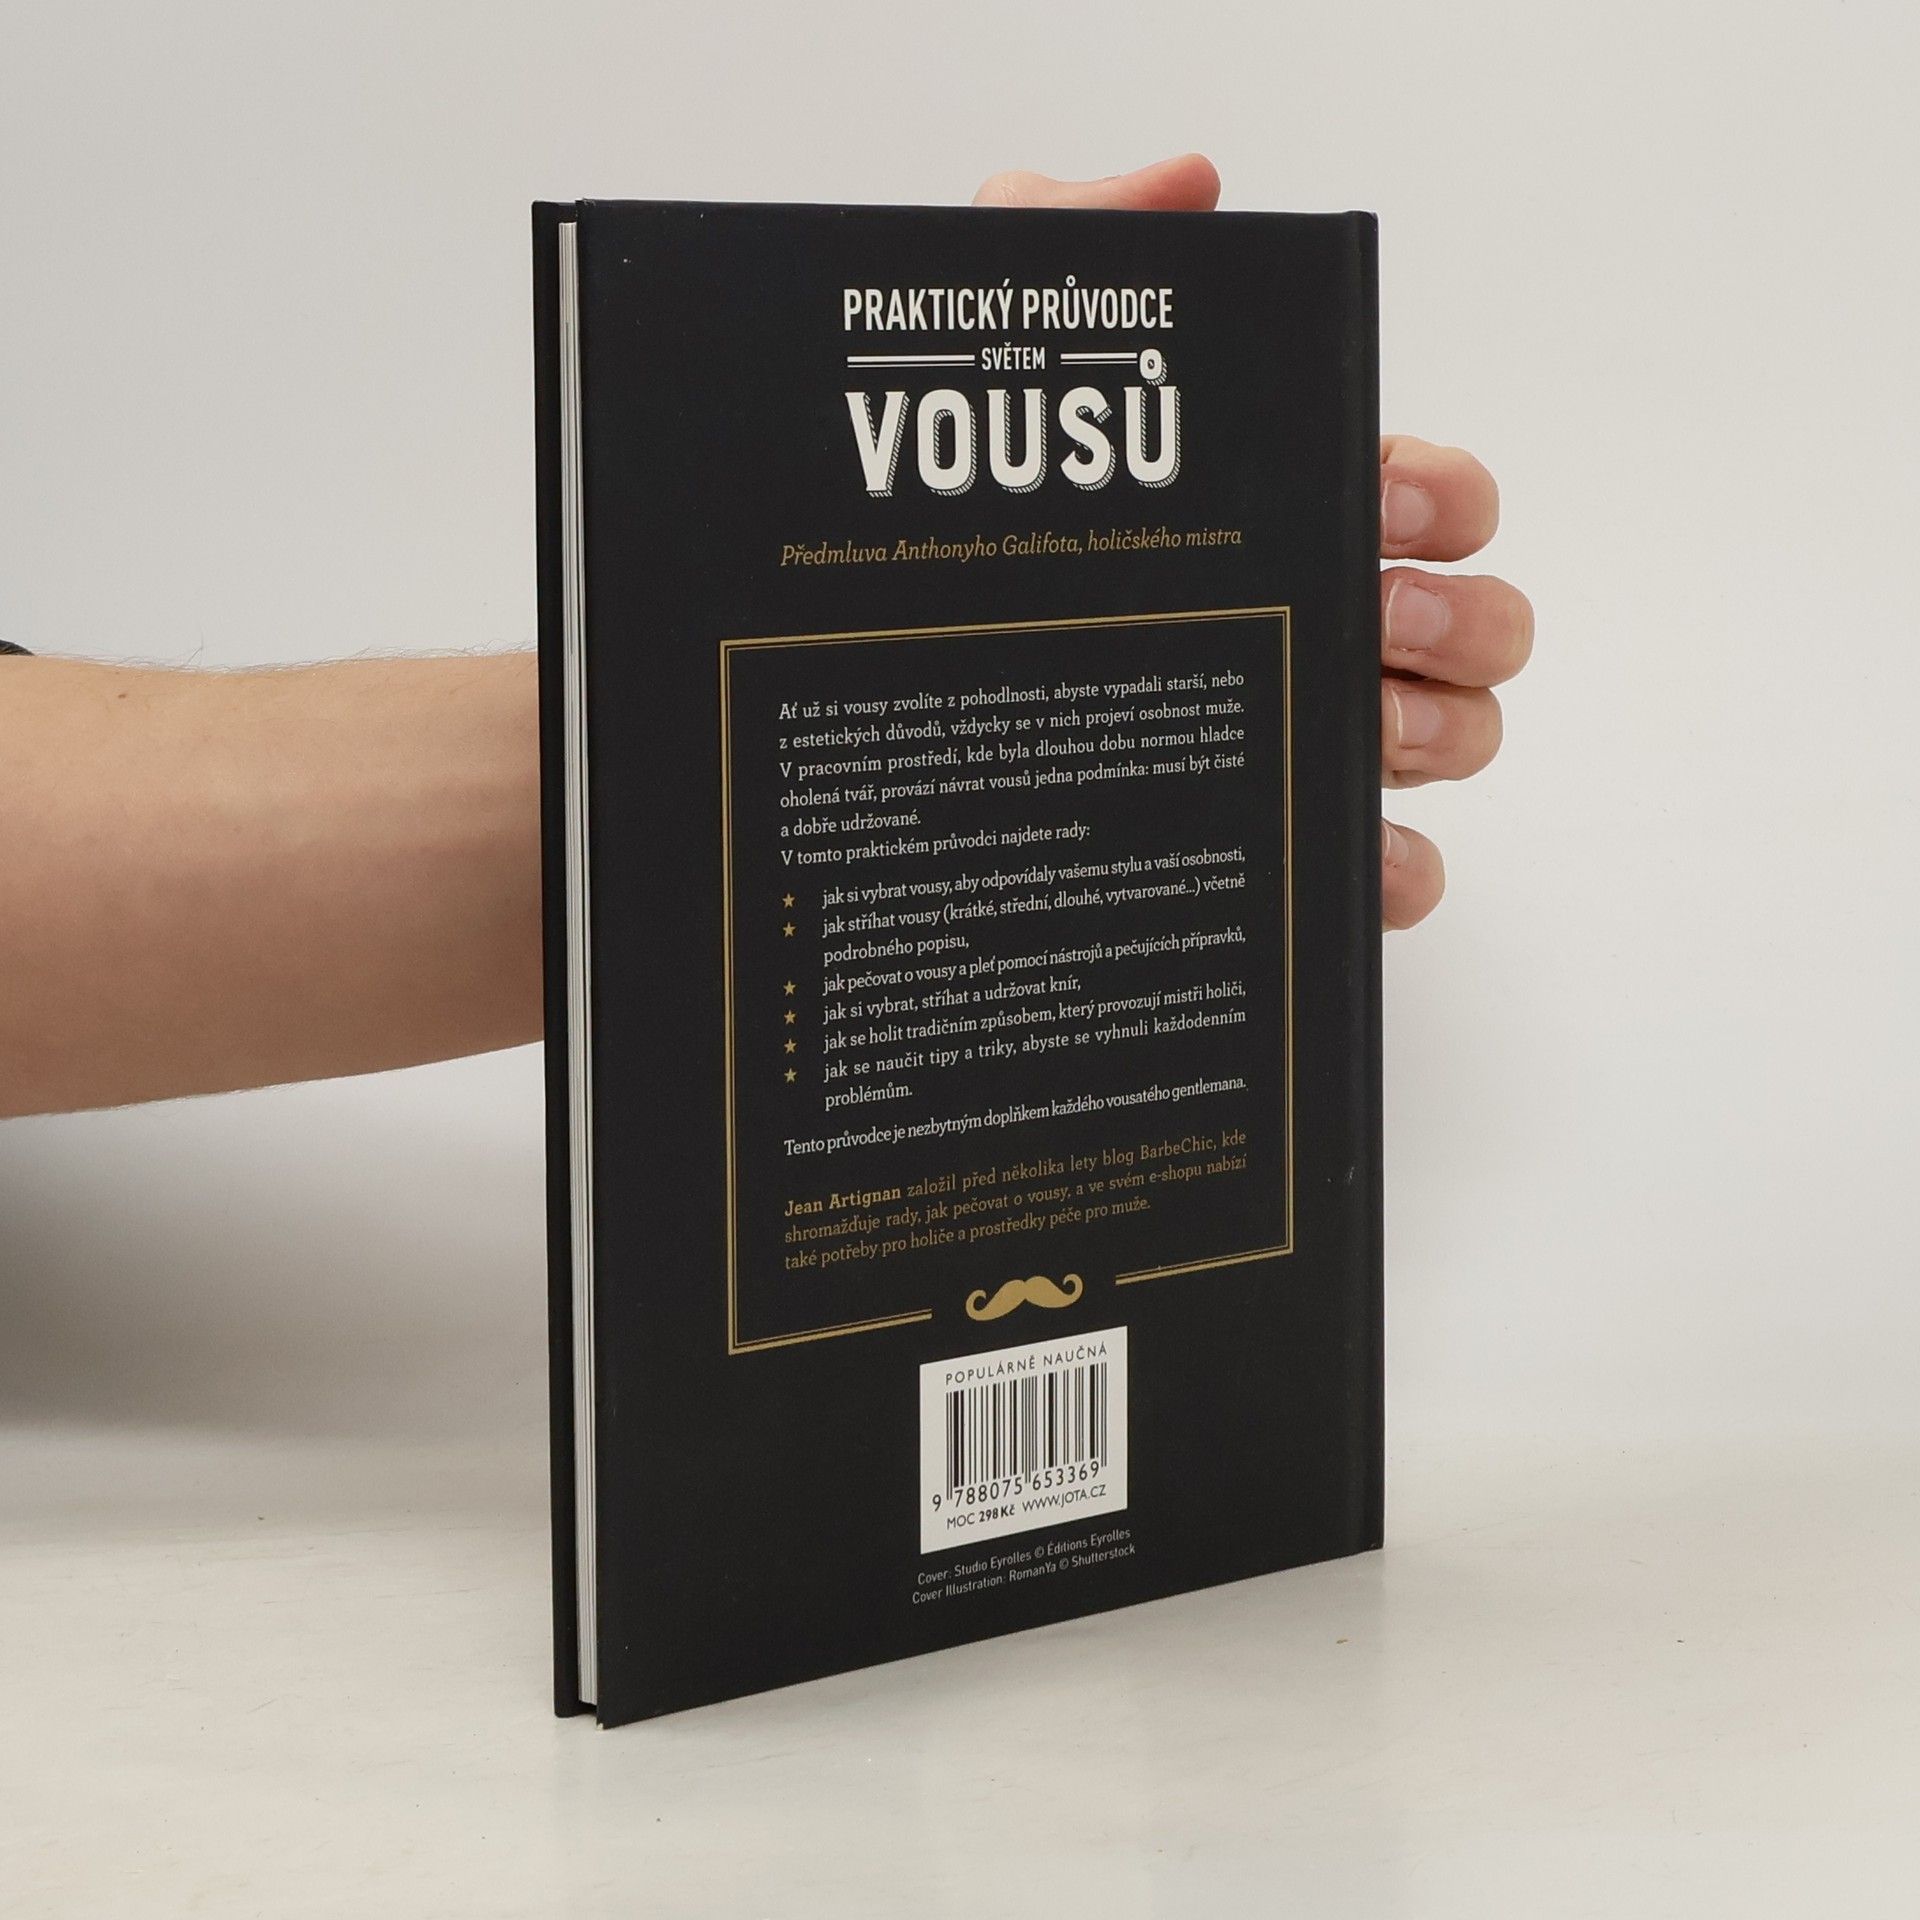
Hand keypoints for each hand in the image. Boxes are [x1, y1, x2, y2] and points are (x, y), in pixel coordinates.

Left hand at [974, 156, 1533, 931]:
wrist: (826, 720)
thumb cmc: (917, 533)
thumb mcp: (979, 360)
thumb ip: (1071, 240)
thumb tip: (1188, 184)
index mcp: (1272, 521)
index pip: (1428, 498)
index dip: (1442, 497)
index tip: (1380, 498)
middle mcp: (1299, 632)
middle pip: (1472, 626)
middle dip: (1458, 616)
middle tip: (1371, 612)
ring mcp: (1286, 748)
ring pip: (1451, 741)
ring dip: (1441, 731)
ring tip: (1356, 724)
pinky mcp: (1254, 855)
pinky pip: (1376, 874)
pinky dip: (1394, 871)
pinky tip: (1358, 861)